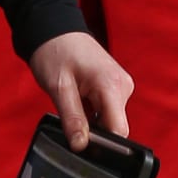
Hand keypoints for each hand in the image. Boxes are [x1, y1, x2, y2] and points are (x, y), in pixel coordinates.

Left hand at [28, 31, 134, 151]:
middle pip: (114, 127)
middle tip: (70, 123)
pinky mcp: (114, 88)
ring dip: (91, 122)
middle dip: (94, 133)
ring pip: (109, 121)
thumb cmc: (55, 52)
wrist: (54, 31)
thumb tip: (81, 145)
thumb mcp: (58, 88)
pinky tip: (77, 104)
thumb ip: (72, 118)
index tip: (83, 147)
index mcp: (112, 86)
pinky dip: (92, 114)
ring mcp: (120, 87)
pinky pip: (107, 112)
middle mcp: (123, 87)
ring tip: (72, 106)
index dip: (103, 144)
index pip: (119, 130)